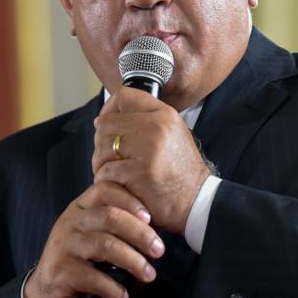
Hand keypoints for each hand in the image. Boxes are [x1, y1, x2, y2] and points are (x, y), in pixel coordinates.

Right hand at [23, 181, 164, 297]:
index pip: (105, 190)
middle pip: (110, 216)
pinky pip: (92, 277)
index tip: (151, 218)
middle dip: (140, 233)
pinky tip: (123, 296)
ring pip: (105, 245)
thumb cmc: (80, 259)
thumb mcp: (95, 233)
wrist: (47, 289)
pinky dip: (113, 288)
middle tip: (159, 250)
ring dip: (133, 261)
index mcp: (80, 207)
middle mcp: (69, 221)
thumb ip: (116, 222)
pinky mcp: (59, 271)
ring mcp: (62, 246)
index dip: (130, 200)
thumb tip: (155, 225)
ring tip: (149, 275)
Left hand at [92, 87, 209, 233]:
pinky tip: (119, 185)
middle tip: (109, 156)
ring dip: (101, 163)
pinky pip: (107, 170)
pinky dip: (107, 180)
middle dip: (101, 142)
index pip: (124, 97)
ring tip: (114, 172)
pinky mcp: (140, 173)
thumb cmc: (179, 170)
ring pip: (103, 147)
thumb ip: (143, 121)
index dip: (108, 109)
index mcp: (165, 114)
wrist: (196, 201)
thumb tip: (103, 119)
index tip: (105, 123)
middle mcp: (158, 127)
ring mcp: (149, 150)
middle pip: (107, 123)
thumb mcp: (171, 134)